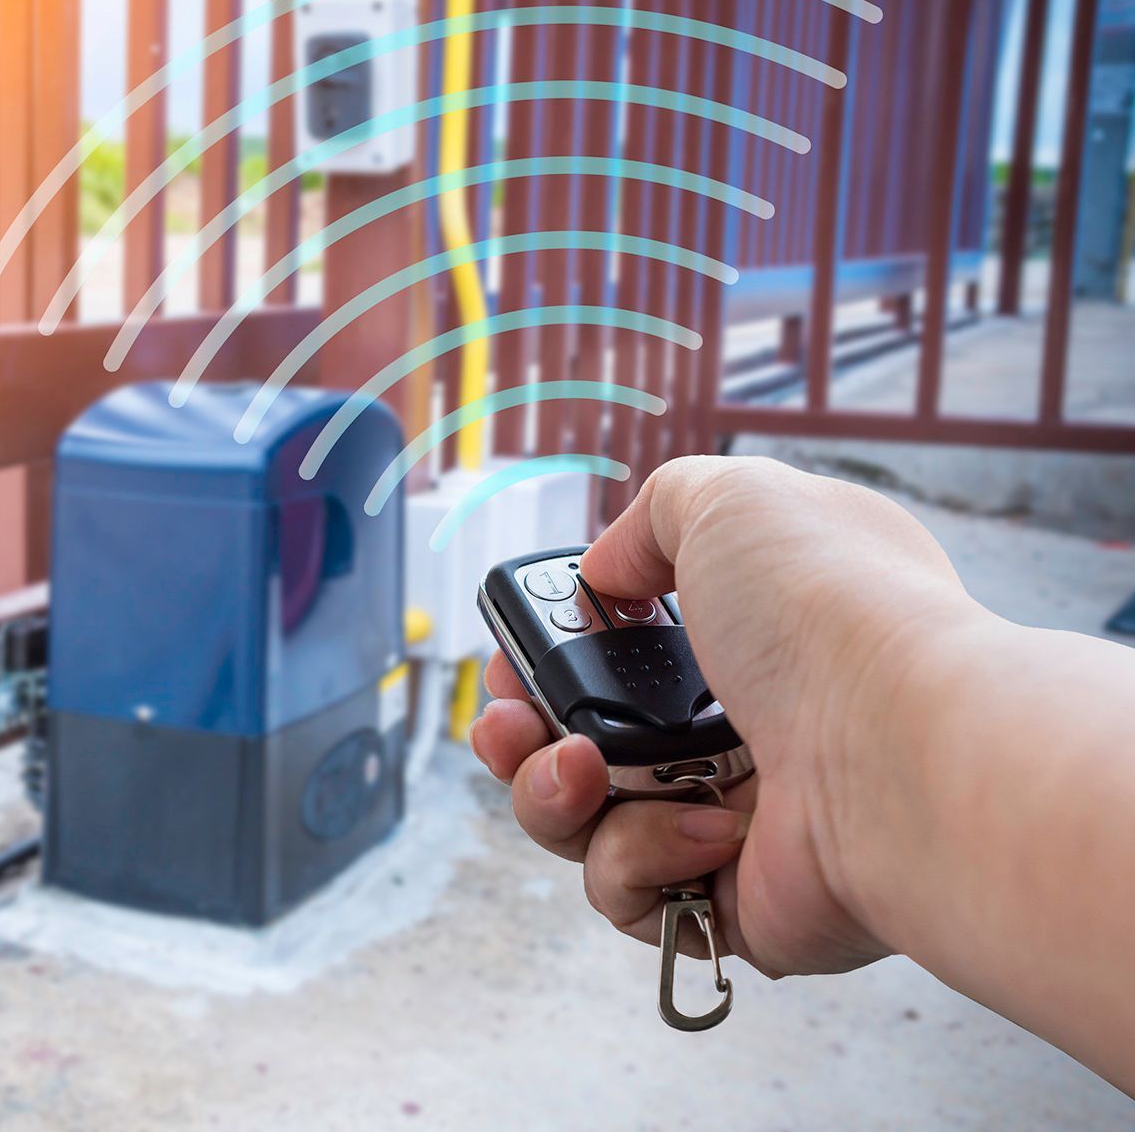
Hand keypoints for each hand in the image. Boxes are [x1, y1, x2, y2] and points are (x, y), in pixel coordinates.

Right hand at [470, 456, 980, 976]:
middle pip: (578, 741)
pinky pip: (629, 891)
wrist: (897, 754)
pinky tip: (700, 828)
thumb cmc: (828, 615)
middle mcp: (744, 728)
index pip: (620, 652)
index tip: (515, 654)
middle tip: (508, 723)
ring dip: (552, 794)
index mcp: (751, 638)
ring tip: (579, 770)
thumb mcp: (732, 501)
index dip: (549, 654)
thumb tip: (606, 572)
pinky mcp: (729, 904)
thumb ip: (653, 516)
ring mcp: (736, 819)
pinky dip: (639, 856)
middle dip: (518, 734)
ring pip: (584, 822)